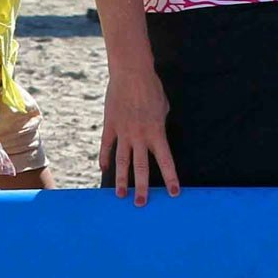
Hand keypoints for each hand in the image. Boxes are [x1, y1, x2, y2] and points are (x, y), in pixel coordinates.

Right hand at [101, 68, 180, 205]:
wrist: (131, 73)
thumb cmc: (152, 88)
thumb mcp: (163, 107)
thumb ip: (160, 124)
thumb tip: (156, 133)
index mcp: (157, 132)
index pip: (166, 161)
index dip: (171, 178)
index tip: (174, 194)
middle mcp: (140, 136)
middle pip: (141, 167)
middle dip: (142, 188)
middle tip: (141, 204)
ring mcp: (123, 132)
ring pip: (121, 161)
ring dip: (121, 180)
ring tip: (119, 195)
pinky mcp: (110, 125)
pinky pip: (106, 146)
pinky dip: (104, 158)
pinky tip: (103, 170)